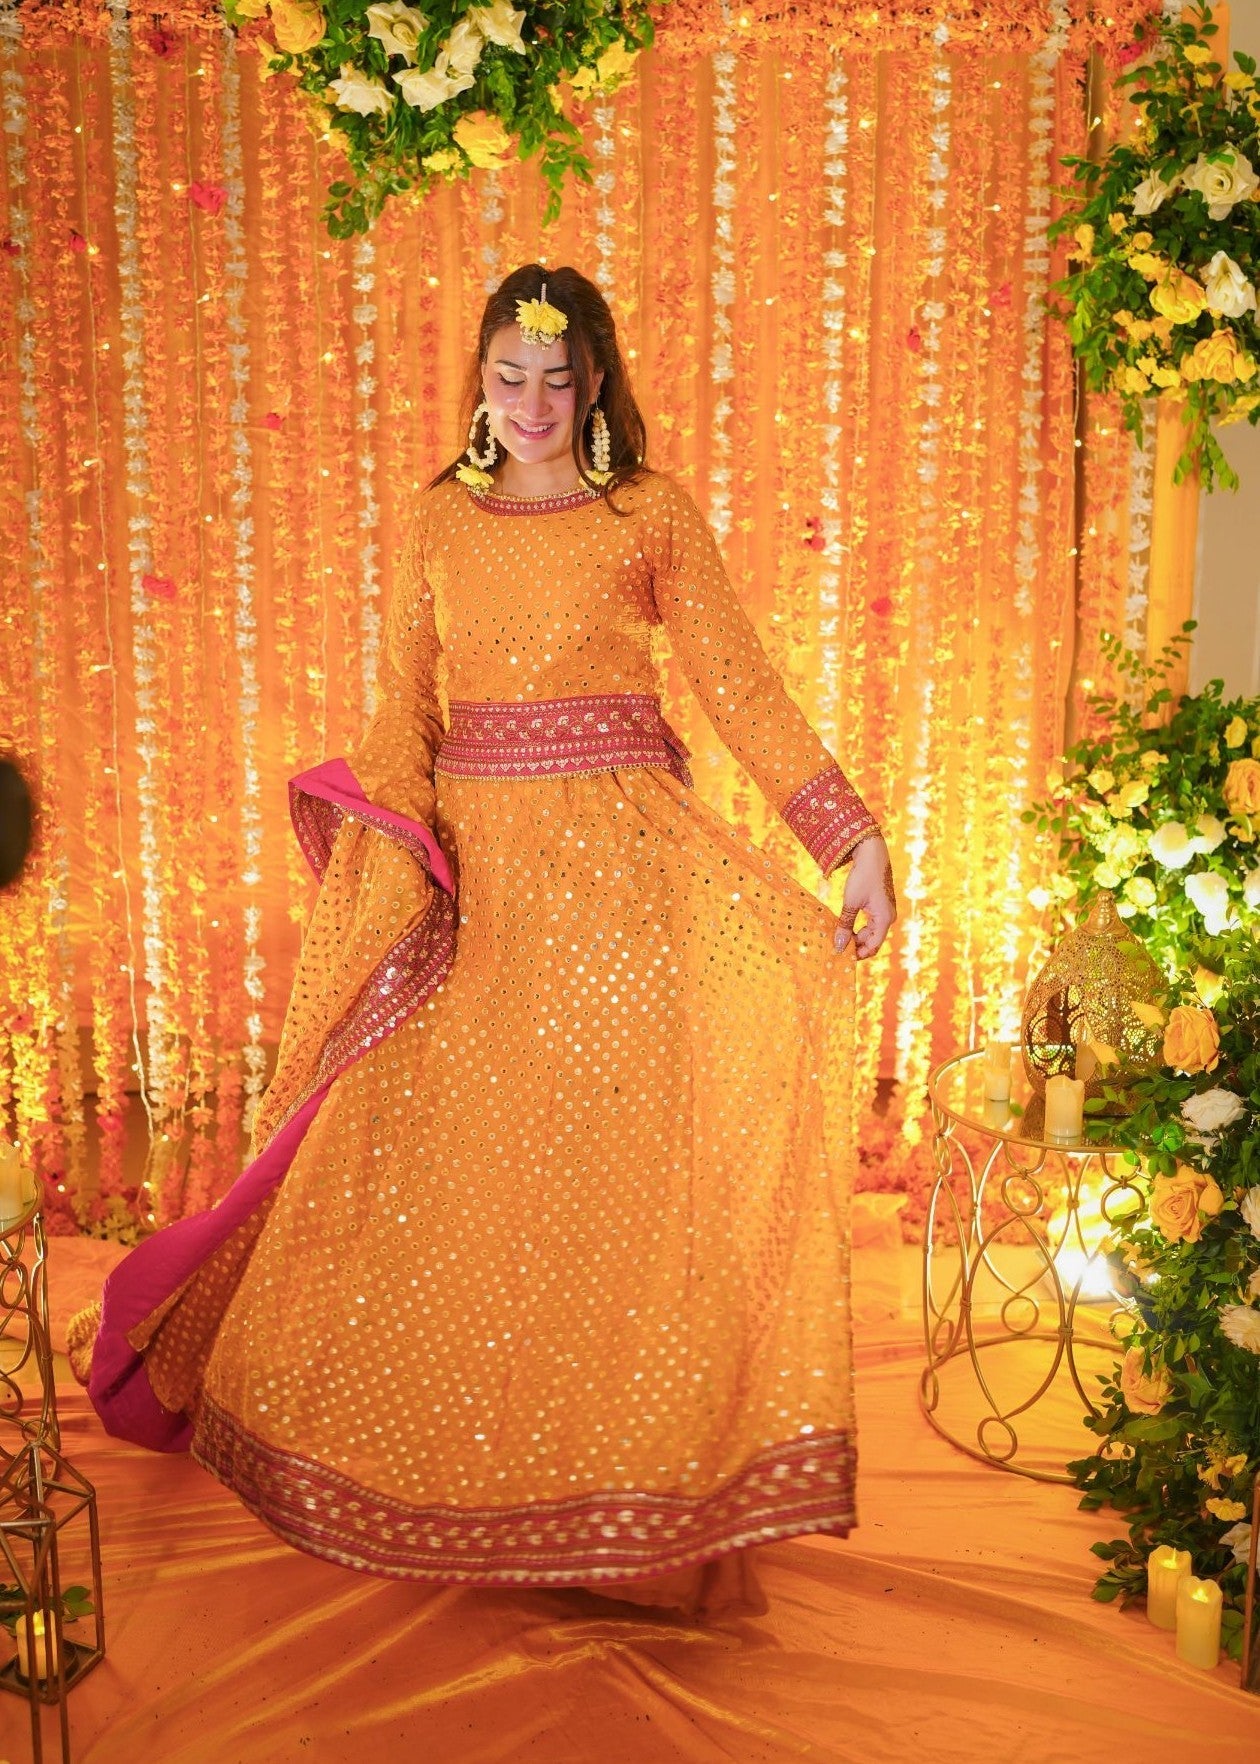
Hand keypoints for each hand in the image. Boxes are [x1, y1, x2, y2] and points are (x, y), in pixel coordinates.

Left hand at [834, 834, 896, 960]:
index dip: (858, 953)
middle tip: (836, 946)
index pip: (873, 946)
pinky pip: (870, 922)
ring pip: (870, 931)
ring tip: (838, 936)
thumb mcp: (851, 902)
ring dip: (855, 935)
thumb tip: (839, 945)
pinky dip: (858, 926)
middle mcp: (888, 917)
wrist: (872, 853)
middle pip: (872, 940)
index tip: (842, 955)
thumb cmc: (863, 877)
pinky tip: (844, 925)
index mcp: (885, 919)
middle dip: (855, 944)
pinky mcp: (879, 905)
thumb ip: (845, 925)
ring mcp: (885, 911)